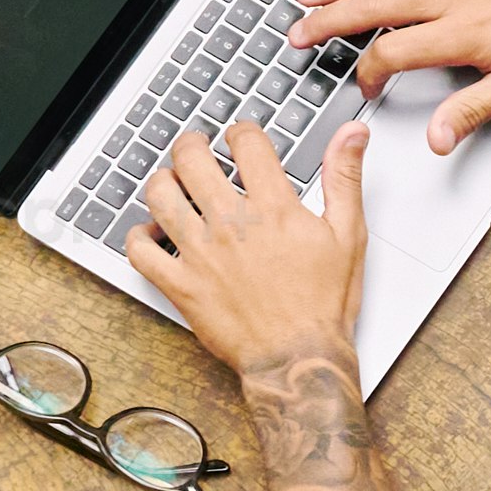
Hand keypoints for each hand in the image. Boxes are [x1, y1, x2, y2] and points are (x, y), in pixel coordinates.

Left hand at [122, 114, 367, 386]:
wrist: (299, 359)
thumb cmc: (324, 305)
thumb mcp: (348, 234)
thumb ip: (345, 178)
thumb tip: (353, 134)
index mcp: (272, 208)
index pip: (246, 143)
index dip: (241, 131)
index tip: (240, 136)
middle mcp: (231, 225)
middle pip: (192, 159)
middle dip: (192, 145)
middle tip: (196, 147)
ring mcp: (201, 254)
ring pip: (160, 196)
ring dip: (162, 180)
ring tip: (170, 180)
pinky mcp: (180, 285)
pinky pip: (140, 252)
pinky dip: (138, 236)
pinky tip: (150, 232)